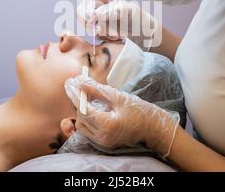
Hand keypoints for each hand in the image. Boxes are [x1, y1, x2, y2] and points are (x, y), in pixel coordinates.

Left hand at [64, 75, 179, 157]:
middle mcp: (103, 137)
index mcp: (108, 125)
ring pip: (83, 125)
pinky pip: (89, 130)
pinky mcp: (104, 143)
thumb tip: (79, 81)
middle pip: (81, 118)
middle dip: (80, 102)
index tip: (71, 83)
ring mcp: (103, 142)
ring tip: (91, 98)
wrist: (153, 128)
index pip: (84, 110)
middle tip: (82, 87)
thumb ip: (96, 89)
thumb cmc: (139, 110)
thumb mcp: (117, 96)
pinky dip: (88, 119)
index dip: (76, 96)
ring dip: (83, 111)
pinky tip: (95, 108)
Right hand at [77, 0, 160, 50]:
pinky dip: (105, 38)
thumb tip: (96, 14)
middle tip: (105, 31)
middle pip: (82, 15)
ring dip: (102, 33)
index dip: (87, 12)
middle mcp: (95, 4)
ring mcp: (95, 17)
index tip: (94, 20)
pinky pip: (94, 36)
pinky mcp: (98, 29)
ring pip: (88, 27)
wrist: (144, 32)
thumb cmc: (138, 17)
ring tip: (117, 34)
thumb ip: (112, 11)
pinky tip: (116, 37)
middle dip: (93, 26)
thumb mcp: (128, 11)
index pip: (86, 1)